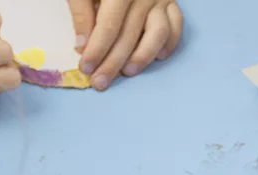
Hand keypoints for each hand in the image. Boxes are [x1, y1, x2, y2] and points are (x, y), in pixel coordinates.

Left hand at [68, 0, 182, 90]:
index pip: (109, 26)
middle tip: (101, 82)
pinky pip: (176, 26)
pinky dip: (169, 43)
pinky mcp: (171, 1)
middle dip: (114, 62)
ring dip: (143, 56)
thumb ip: (82, 11)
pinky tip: (158, 57)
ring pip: (157, 33)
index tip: (86, 69)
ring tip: (128, 72)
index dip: (97, 49)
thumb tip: (83, 44)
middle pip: (129, 35)